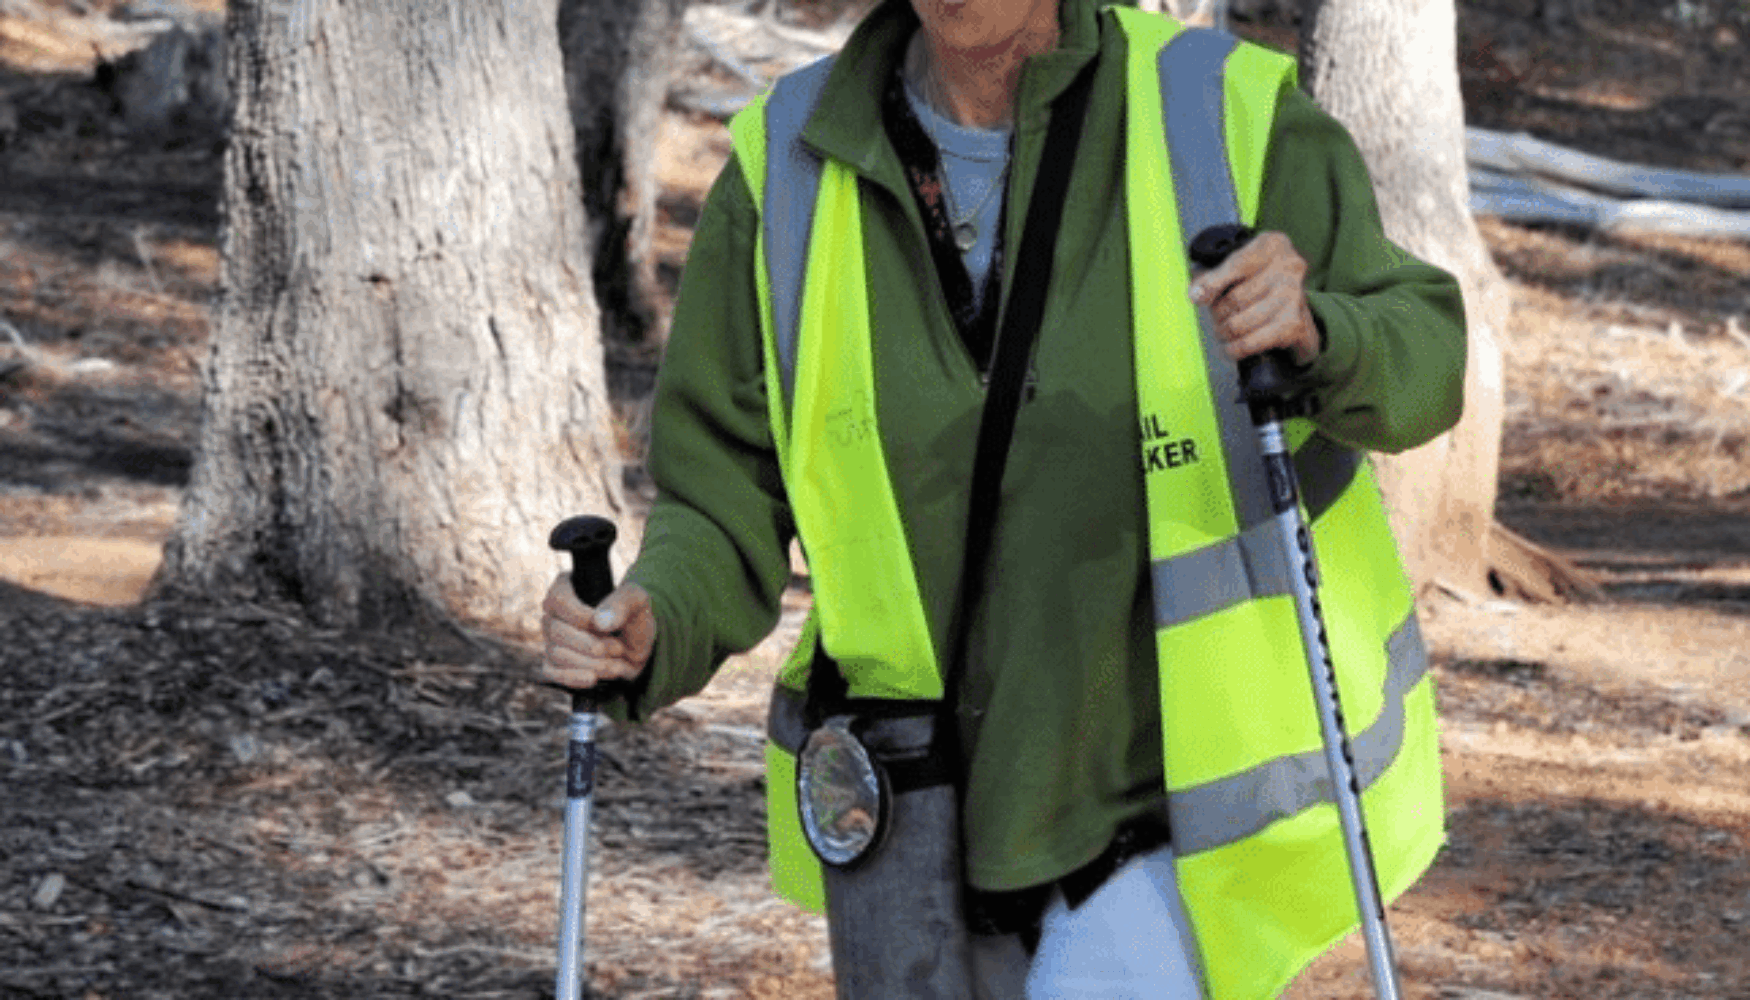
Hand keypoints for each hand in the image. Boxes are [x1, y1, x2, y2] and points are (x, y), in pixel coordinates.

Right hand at [540, 578, 655, 690]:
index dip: (581, 616)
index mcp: (566, 588)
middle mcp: (552, 613)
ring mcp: (550, 640)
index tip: (605, 627)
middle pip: (556, 631)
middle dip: (591, 645)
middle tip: (618, 648)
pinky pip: (551, 673)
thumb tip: (600, 621)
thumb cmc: (632, 616)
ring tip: (615, 664)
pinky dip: (574, 678)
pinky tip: (593, 678)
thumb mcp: (637, 601)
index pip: (558, 599)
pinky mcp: (553, 663)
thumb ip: (622, 604)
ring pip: (556, 653)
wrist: (636, 646)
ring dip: (590, 663)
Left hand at [1187, 230, 1320, 366]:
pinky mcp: (1294, 325)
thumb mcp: (1236, 266)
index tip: (1195, 298)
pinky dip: (1236, 348)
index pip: (1238, 264)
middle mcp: (1289, 267)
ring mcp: (1294, 296)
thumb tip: (1196, 294)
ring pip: (1239, 323)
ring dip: (1224, 333)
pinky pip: (1251, 342)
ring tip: (1223, 331)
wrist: (1294, 308)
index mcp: (1272, 245)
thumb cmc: (1258, 282)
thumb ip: (1212, 275)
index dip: (1213, 283)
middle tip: (1216, 318)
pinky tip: (1232, 347)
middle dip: (1218, 313)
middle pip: (1236, 298)